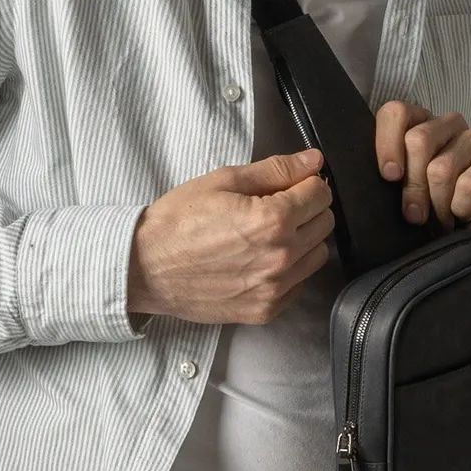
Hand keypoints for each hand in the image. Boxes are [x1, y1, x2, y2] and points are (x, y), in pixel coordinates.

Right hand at [127, 149, 335, 324]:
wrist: (146, 268)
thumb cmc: (178, 222)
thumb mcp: (223, 181)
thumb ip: (276, 170)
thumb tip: (314, 160)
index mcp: (272, 220)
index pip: (320, 193)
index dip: (307, 182)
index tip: (291, 185)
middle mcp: (281, 257)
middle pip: (325, 223)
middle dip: (307, 209)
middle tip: (275, 207)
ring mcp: (275, 288)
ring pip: (318, 255)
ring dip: (303, 240)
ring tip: (267, 235)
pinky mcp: (266, 309)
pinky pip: (299, 284)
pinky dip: (290, 270)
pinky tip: (261, 260)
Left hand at [374, 100, 470, 240]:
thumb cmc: (432, 214)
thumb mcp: (401, 194)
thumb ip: (391, 177)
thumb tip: (386, 174)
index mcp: (418, 125)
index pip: (396, 113)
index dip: (388, 145)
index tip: (389, 178)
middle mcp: (447, 125)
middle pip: (418, 140)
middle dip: (413, 187)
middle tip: (415, 215)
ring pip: (441, 168)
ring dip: (437, 206)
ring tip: (441, 220)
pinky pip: (469, 184)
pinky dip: (460, 208)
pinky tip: (463, 214)